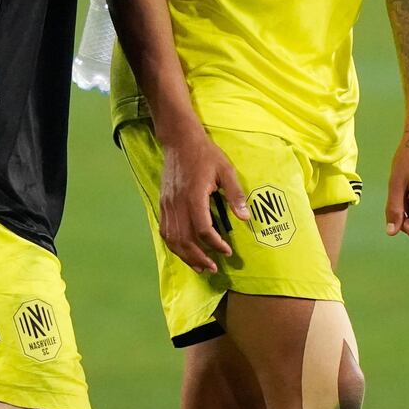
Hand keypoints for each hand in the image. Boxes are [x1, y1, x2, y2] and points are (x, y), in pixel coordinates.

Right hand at [159, 123, 248, 273]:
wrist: (179, 140)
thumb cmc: (205, 154)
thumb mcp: (226, 170)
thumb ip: (236, 195)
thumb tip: (246, 218)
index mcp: (194, 195)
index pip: (202, 229)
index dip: (215, 244)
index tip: (227, 250)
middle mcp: (178, 203)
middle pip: (185, 239)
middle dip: (199, 258)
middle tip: (213, 268)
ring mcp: (168, 204)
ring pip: (172, 238)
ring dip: (185, 256)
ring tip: (200, 266)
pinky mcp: (163, 203)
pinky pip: (165, 231)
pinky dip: (174, 245)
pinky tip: (184, 251)